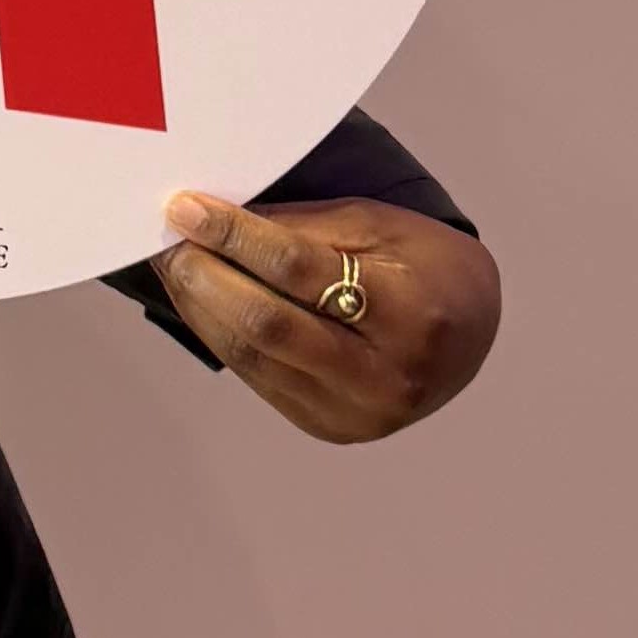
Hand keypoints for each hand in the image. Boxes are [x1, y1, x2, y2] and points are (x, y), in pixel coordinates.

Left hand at [153, 189, 499, 444]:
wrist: (470, 335)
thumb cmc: (424, 266)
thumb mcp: (380, 226)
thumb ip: (303, 228)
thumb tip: (216, 220)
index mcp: (409, 313)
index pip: (301, 270)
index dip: (236, 237)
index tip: (186, 208)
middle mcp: (384, 375)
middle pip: (268, 325)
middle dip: (205, 277)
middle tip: (167, 239)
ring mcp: (356, 412)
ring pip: (253, 357)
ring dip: (201, 307)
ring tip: (173, 264)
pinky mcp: (330, 428)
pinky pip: (257, 378)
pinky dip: (220, 335)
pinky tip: (202, 301)